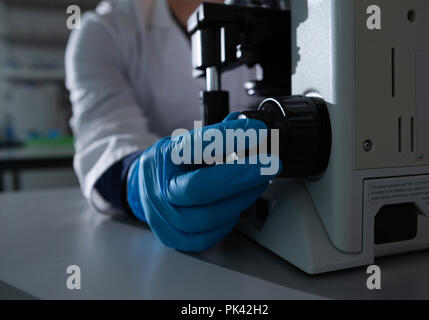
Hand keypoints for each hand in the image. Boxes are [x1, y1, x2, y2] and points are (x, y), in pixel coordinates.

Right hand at [126, 115, 281, 251]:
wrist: (144, 188)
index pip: (196, 146)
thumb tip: (246, 126)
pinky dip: (228, 220)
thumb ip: (216, 136)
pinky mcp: (174, 238)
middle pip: (199, 188)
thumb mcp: (188, 142)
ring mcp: (164, 217)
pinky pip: (207, 236)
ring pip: (207, 216)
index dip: (229, 137)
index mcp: (164, 158)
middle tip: (270, 165)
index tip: (257, 130)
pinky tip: (235, 205)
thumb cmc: (172, 164)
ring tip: (257, 184)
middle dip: (241, 176)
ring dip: (241, 199)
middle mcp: (160, 189)